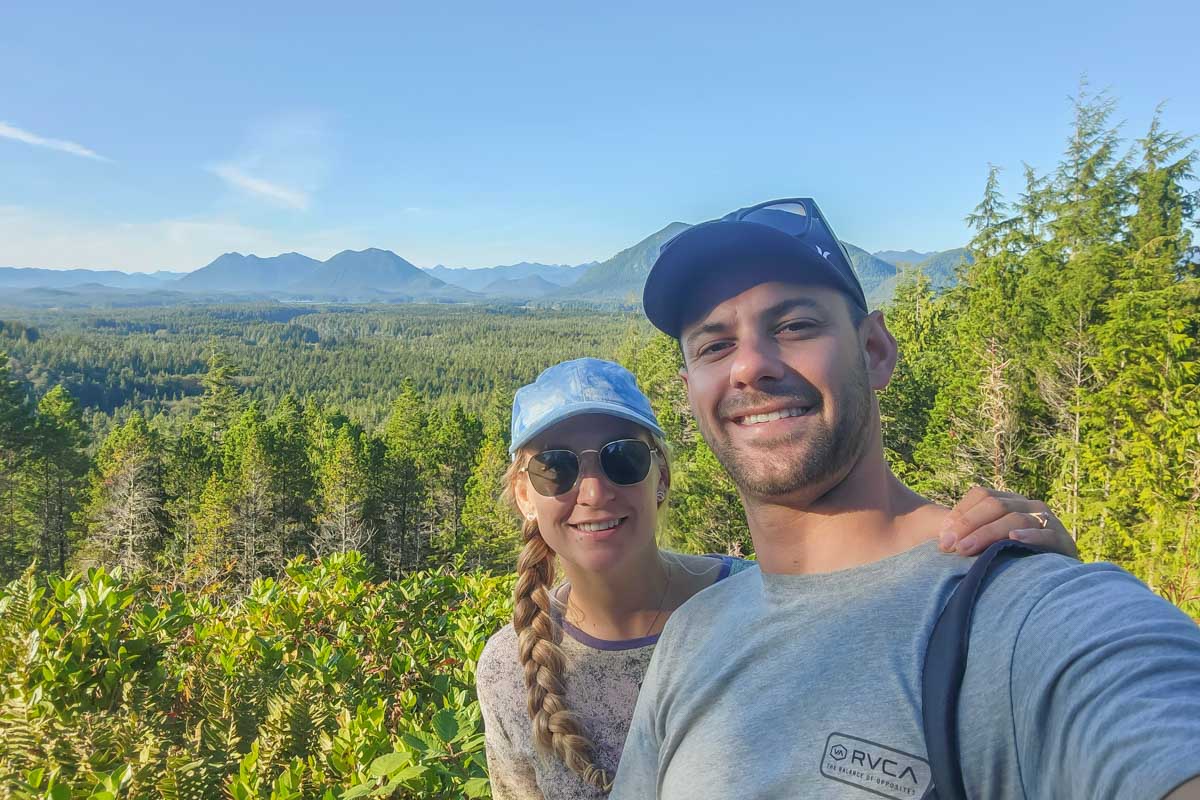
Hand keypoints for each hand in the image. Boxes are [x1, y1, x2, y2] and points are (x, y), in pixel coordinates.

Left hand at [938, 486, 1077, 557]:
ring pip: (1016, 518)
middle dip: (969, 525)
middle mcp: (1027, 505)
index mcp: (1007, 501)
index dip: (960, 513)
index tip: (942, 537)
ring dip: (989, 533)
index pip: (981, 495)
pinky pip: (1047, 534)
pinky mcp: (1063, 540)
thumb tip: (943, 541)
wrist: (1051, 581)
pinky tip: (1014, 539)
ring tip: (967, 548)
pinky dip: (1030, 536)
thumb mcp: (984, 545)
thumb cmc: (1006, 561)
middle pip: (995, 505)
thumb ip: (964, 538)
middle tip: (950, 547)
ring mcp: (1046, 520)